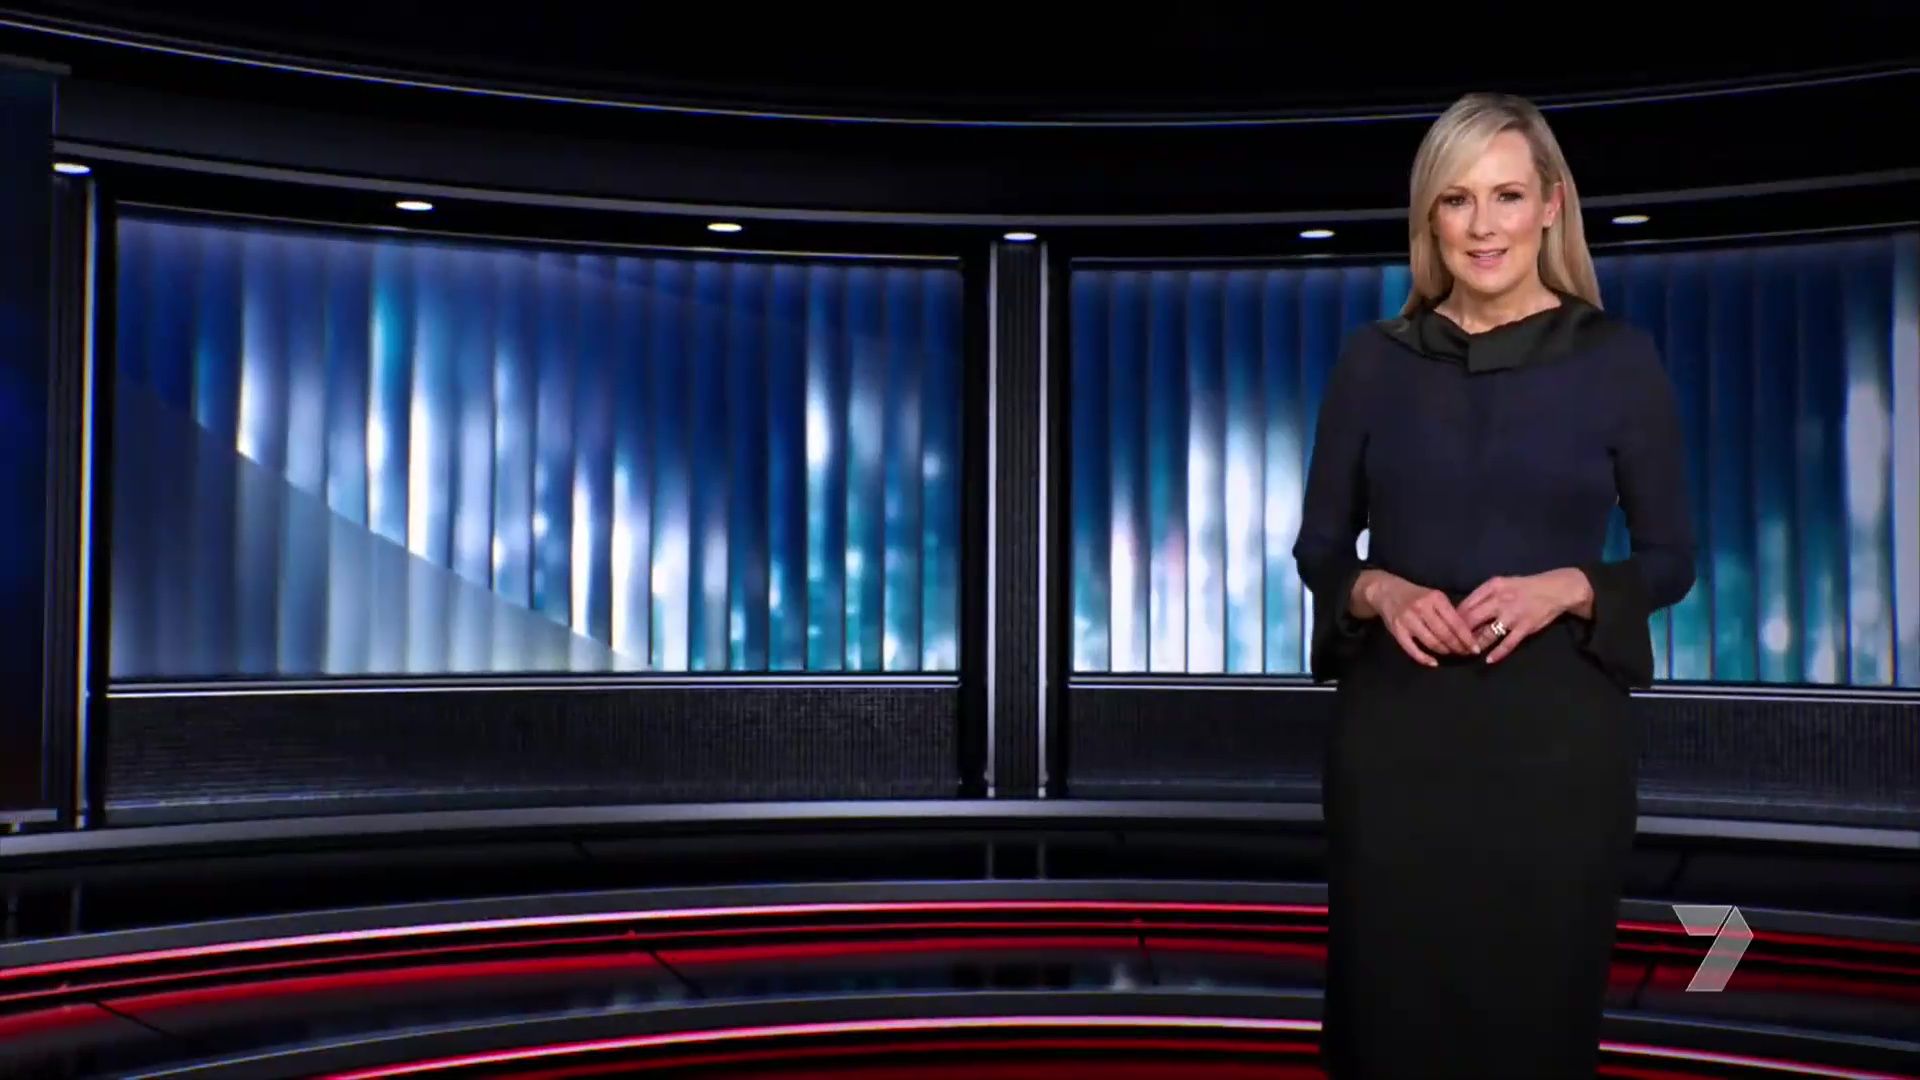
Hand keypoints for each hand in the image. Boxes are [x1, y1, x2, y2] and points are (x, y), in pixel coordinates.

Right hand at [1352, 569, 1479, 667]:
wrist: (1386, 591)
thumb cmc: (1415, 595)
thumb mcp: (1434, 597)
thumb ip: (1448, 612)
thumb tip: (1467, 633)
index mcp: (1435, 598)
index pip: (1456, 622)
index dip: (1467, 638)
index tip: (1475, 649)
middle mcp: (1422, 607)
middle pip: (1445, 634)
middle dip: (1458, 647)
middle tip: (1464, 653)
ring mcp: (1408, 619)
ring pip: (1431, 642)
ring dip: (1444, 651)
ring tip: (1450, 654)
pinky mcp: (1397, 630)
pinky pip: (1412, 649)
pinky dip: (1424, 658)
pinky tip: (1433, 663)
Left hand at [1455, 569, 1593, 663]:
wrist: (1555, 590)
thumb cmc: (1524, 587)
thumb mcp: (1501, 583)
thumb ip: (1483, 595)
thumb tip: (1462, 611)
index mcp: (1492, 587)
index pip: (1466, 604)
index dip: (1454, 619)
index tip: (1447, 628)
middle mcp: (1500, 600)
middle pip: (1472, 620)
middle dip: (1460, 634)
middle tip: (1453, 644)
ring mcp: (1513, 615)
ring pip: (1487, 634)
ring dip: (1476, 644)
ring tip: (1467, 652)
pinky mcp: (1525, 628)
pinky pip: (1508, 643)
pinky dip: (1498, 653)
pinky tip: (1489, 660)